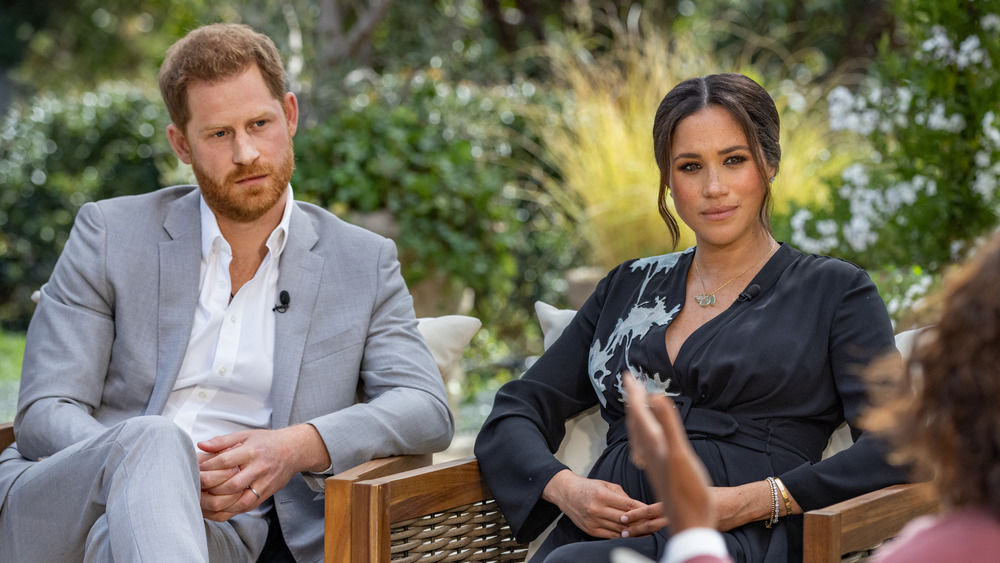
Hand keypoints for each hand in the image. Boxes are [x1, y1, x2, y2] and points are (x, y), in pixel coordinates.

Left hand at [197, 424, 329, 520]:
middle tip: (192, 487)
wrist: (293, 451)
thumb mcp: (246, 435)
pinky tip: (211, 510)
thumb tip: (201, 446)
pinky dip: (225, 512)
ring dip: (214, 504)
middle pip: (230, 485)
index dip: (207, 467)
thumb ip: (222, 441)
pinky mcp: (263, 496)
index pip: (225, 461)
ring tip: (198, 501)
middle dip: (207, 488)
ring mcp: (262, 485)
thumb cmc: (267, 442)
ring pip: (236, 501)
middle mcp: (258, 469)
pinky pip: (242, 509)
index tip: (194, 469)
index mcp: (252, 451)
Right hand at [542, 469, 647, 537]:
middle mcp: (597, 509)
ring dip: (633, 530)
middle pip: (625, 519)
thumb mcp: (606, 485)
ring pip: (619, 529)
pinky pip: (611, 535)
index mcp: (602, 495)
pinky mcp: (590, 530)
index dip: (642, 510)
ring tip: (645, 530)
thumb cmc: (589, 488)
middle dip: (640, 522)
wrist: (567, 493)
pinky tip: (630, 534)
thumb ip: (623, 496)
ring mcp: (593, 521)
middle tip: (653, 524)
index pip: (628, 505)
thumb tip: (639, 507)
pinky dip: (622, 535)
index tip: (653, 513)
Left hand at [623, 373, 715, 533]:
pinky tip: (648, 439)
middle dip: (632, 400)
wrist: (691, 522)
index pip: (638, 412)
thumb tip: (655, 396)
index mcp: (654, 444)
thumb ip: (668, 425)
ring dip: (637, 416)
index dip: (634, 393)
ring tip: (636, 405)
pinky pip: (645, 446)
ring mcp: (653, 462)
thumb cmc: (689, 492)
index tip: (627, 374)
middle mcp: (649, 452)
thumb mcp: (680, 454)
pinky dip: (645, 434)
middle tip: (629, 382)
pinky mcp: (659, 471)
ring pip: (639, 434)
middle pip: (636, 421)